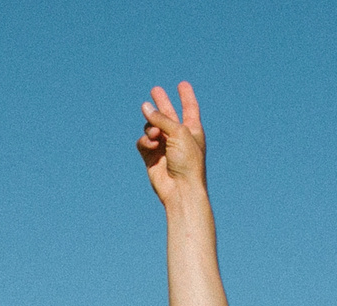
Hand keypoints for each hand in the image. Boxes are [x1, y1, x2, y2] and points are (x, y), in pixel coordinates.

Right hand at [137, 82, 208, 208]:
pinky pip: (143, 142)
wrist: (181, 189)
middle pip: (168, 114)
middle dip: (162, 103)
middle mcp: (178, 137)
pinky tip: (151, 146)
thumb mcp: (178, 132)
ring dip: (151, 128)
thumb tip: (145, 106)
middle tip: (155, 90)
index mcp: (192, 130)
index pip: (190, 108)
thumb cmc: (187, 161)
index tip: (182, 84)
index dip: (186, 96)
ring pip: (151, 127)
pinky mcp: (151, 156)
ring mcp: (164, 146)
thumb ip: (162, 118)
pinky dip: (145, 142)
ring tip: (155, 136)